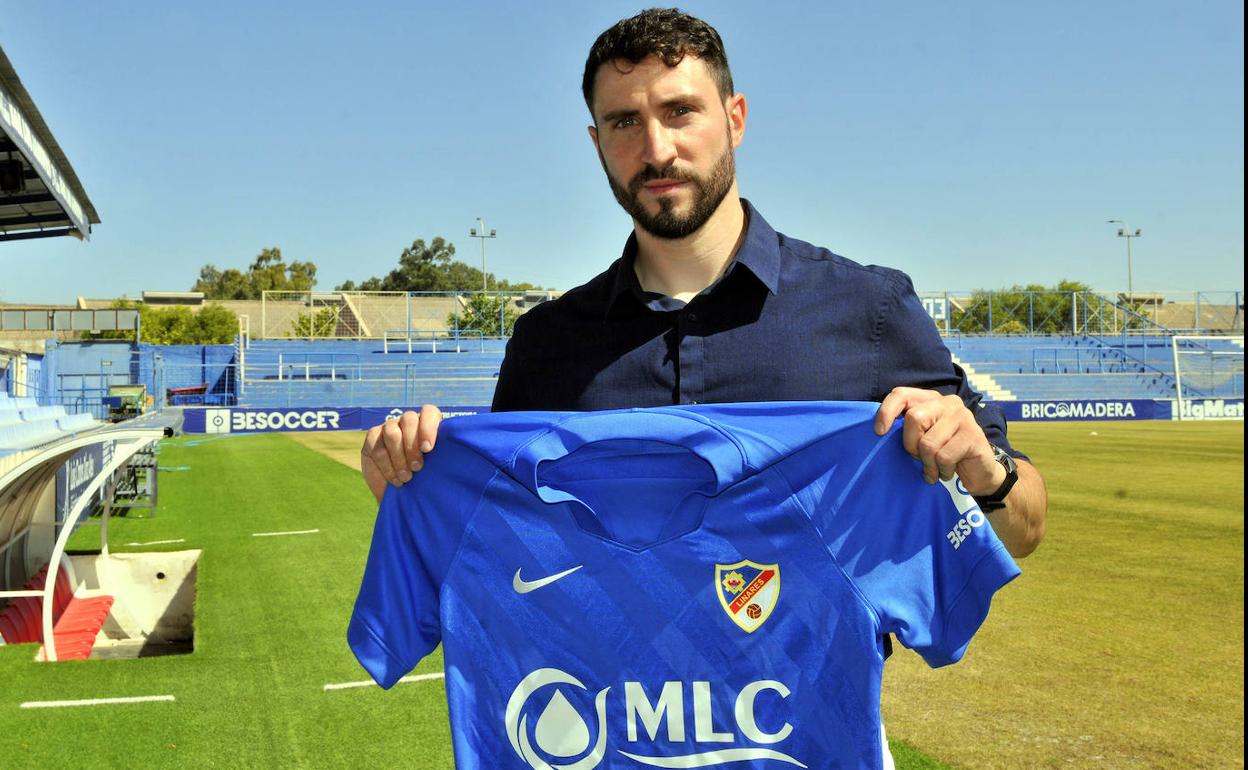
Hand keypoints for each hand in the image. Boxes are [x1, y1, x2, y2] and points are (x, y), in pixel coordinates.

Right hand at [360, 404, 441, 503]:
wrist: (402, 493)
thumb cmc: (426, 479)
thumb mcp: (438, 467)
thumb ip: (445, 455)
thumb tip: (458, 452)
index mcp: (427, 423)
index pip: (428, 411)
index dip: (428, 427)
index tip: (428, 449)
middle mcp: (408, 421)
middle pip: (409, 420)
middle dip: (412, 446)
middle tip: (417, 467)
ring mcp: (389, 427)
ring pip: (392, 433)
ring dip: (399, 457)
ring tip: (407, 477)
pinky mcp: (373, 437)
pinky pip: (377, 446)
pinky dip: (386, 465)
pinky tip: (395, 479)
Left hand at [874, 387, 1005, 495]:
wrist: (979, 472)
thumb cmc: (943, 454)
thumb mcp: (921, 438)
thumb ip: (906, 430)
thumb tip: (879, 432)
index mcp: (930, 399)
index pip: (901, 394)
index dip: (886, 411)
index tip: (879, 432)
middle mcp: (947, 402)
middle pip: (914, 418)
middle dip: (911, 445)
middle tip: (918, 458)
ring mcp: (962, 417)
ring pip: (928, 443)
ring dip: (928, 464)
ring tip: (934, 469)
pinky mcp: (973, 435)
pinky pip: (943, 456)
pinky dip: (941, 470)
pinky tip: (947, 472)